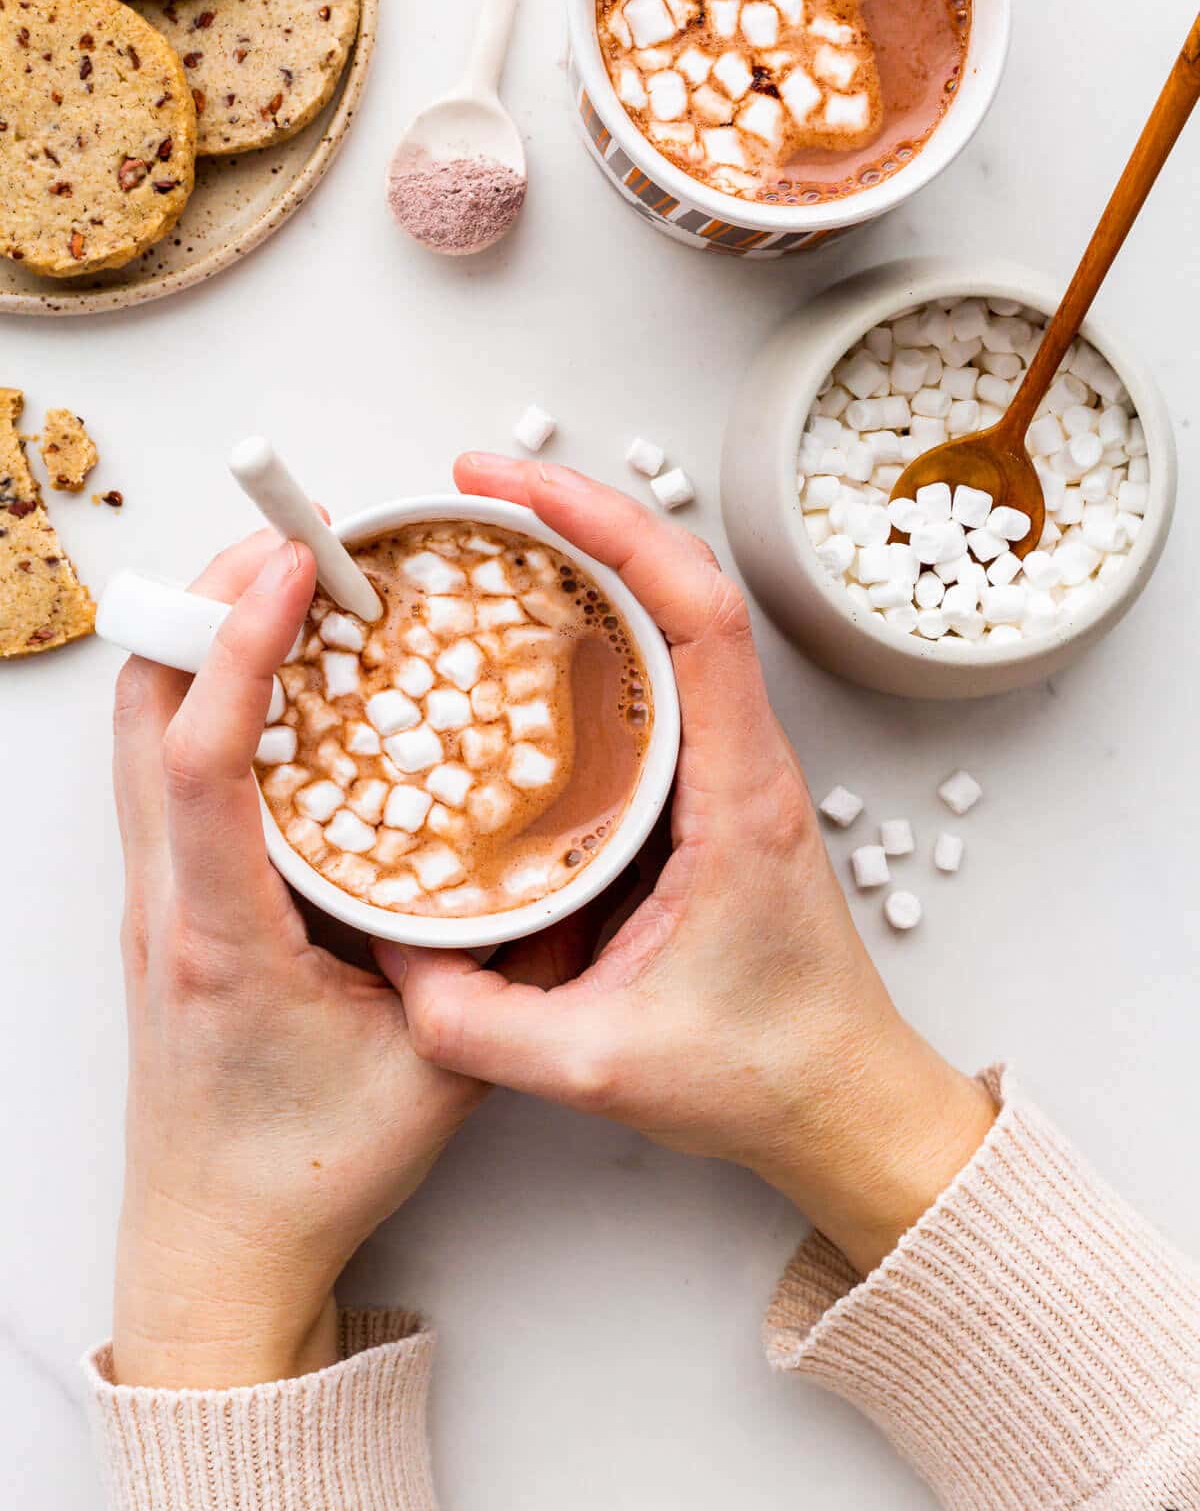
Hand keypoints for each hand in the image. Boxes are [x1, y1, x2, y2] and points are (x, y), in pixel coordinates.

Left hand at [111, 529, 484, 1389]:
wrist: (218, 1243)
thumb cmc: (311, 1170)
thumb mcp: (437, 1070)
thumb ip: (499, 967)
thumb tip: (562, 863)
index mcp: (222, 938)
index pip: (200, 763)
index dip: (242, 648)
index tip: (289, 567)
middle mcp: (166, 903)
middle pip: (143, 711)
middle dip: (208, 602)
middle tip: (298, 543)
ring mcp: (152, 899)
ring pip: (138, 730)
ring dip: (204, 642)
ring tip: (291, 588)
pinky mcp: (166, 903)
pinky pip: (161, 769)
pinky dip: (206, 697)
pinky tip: (281, 688)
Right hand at [379, 457, 993, 1276]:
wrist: (843, 1099)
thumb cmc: (762, 1073)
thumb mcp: (602, 1066)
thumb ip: (482, 1025)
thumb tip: (393, 963)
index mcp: (738, 795)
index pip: (701, 615)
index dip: (616, 531)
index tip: (523, 488)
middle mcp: (742, 759)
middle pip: (681, 585)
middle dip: (581, 515)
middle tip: (475, 488)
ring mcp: (729, 767)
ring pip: (670, 620)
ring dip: (590, 560)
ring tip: (488, 534)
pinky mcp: (707, 789)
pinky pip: (655, 677)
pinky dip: (595, 628)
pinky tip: (524, 635)